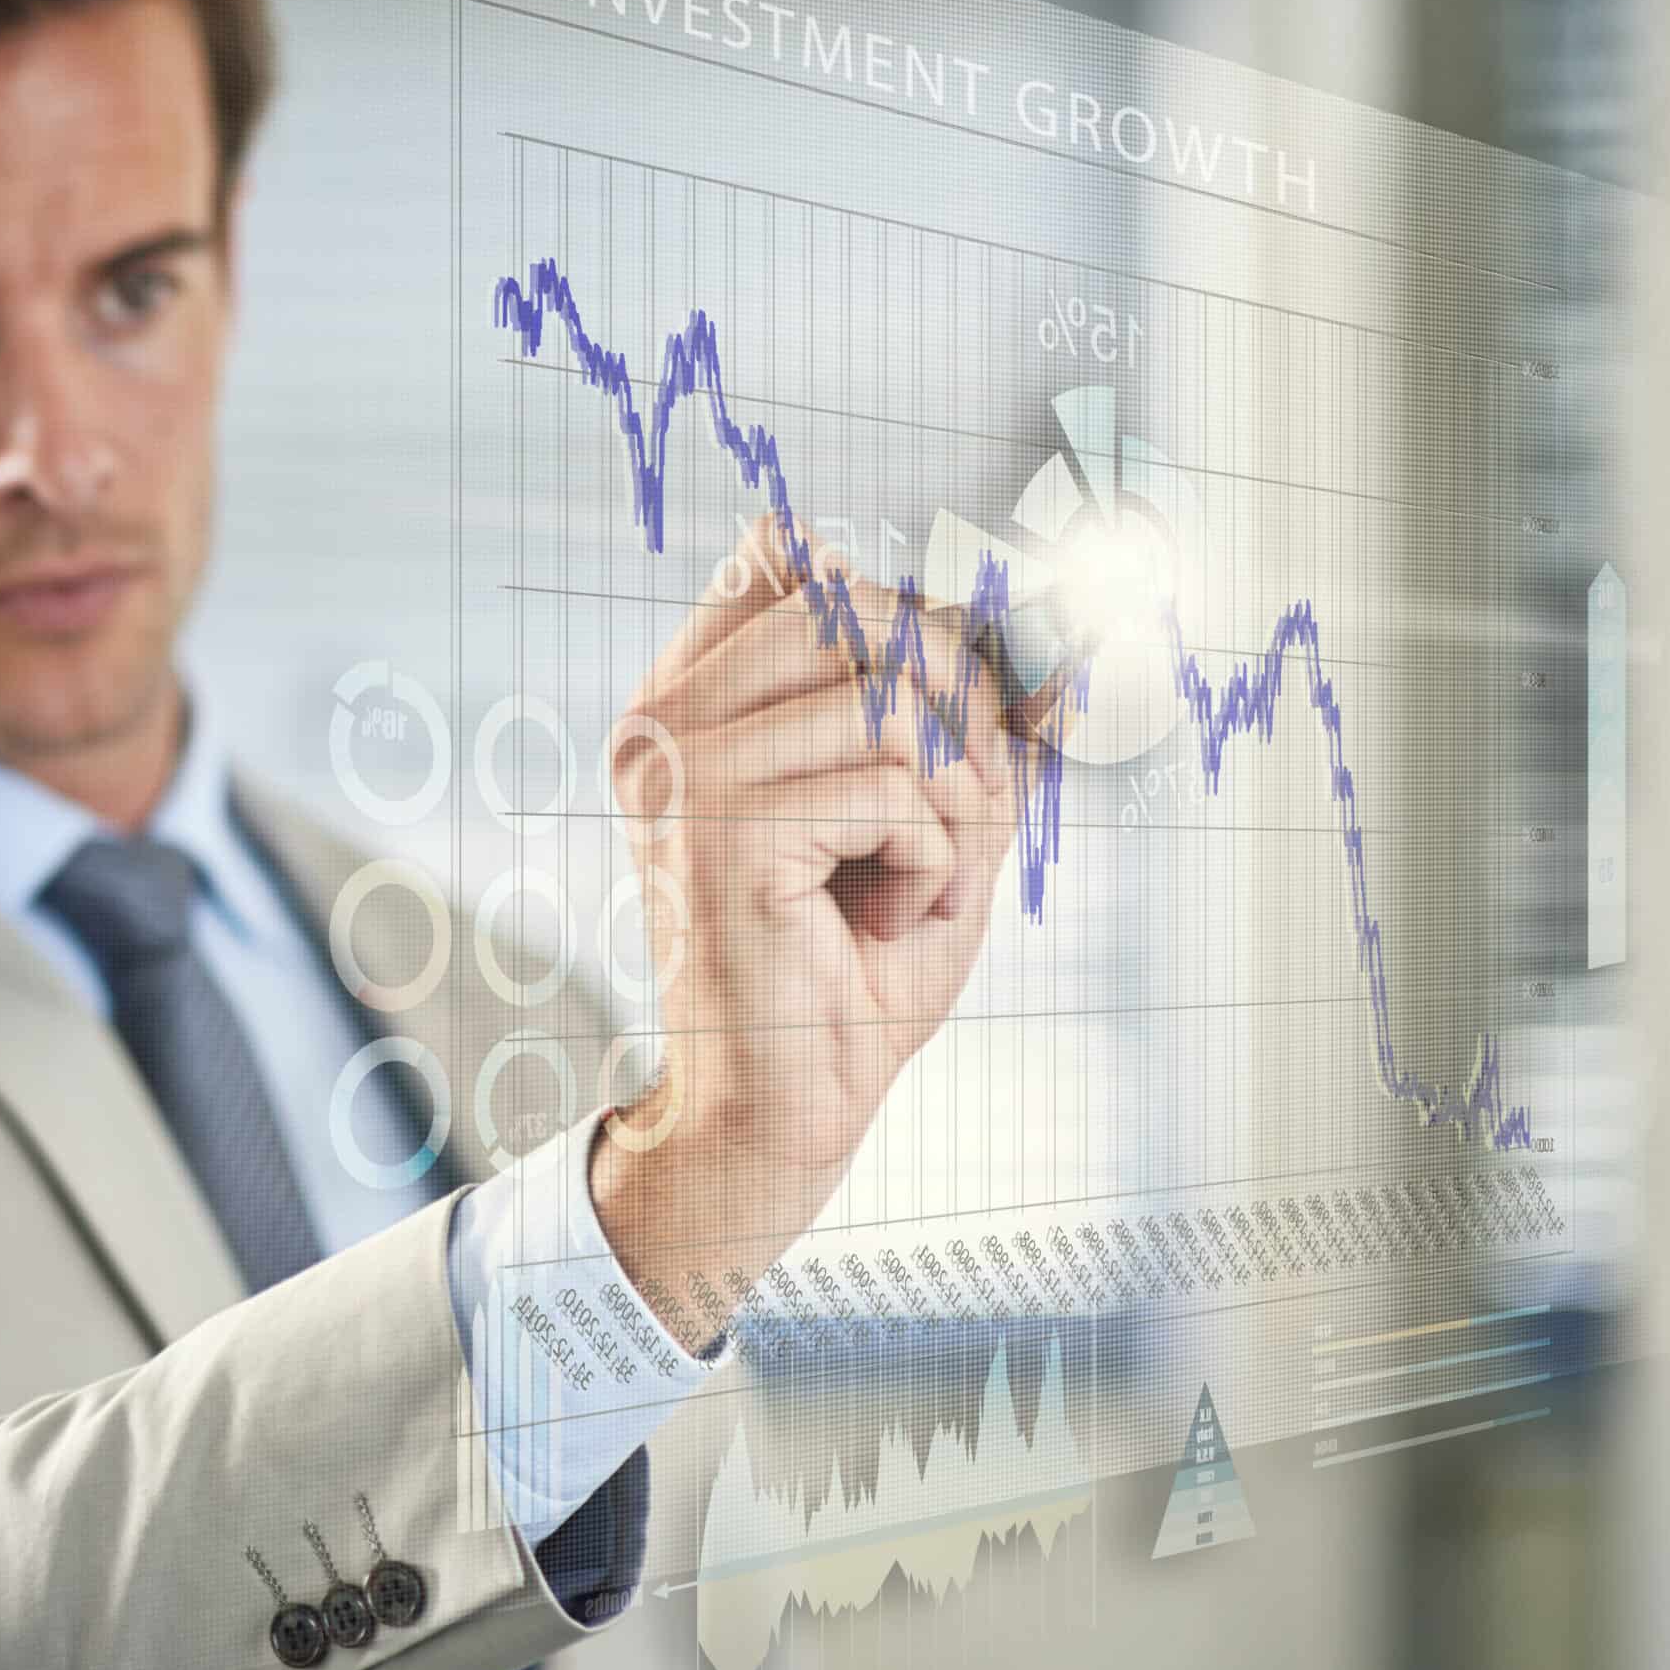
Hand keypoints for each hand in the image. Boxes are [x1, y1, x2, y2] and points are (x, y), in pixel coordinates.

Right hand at [590, 514, 1017, 1346]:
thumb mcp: (912, 801)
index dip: (903, 624)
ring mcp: (681, 771)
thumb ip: (928, 692)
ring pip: (895, 705)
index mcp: (683, 702)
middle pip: (862, 612)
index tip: (936, 720)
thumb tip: (1007, 602)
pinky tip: (882, 921)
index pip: (796, 561)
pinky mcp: (720, 831)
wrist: (787, 1108)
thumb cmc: (850, 964)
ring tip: (906, 885)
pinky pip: (897, 791)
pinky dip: (930, 867)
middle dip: (949, 715)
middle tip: (941, 821)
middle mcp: (662, 722)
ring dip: (948, 811)